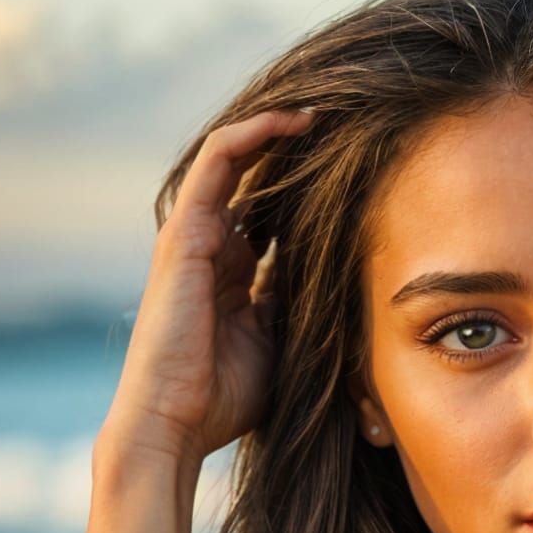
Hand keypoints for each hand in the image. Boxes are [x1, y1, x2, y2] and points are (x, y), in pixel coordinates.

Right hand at [101, 108, 315, 467]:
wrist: (174, 422)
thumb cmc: (224, 400)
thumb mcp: (281, 347)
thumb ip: (299, 310)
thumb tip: (342, 286)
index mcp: (234, 276)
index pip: (273, 217)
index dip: (310, 194)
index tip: (358, 178)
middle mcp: (213, 248)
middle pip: (257, 181)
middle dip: (298, 154)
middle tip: (350, 130)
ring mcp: (196, 236)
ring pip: (237, 158)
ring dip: (280, 130)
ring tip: (326, 110)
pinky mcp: (186, 230)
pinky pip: (219, 160)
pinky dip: (254, 134)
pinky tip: (295, 120)